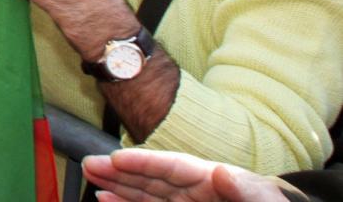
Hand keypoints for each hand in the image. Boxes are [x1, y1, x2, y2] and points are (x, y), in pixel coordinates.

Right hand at [83, 149, 288, 201]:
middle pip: (150, 178)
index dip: (143, 161)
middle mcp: (193, 192)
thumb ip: (246, 188)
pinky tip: (107, 200)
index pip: (171, 166)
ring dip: (116, 187)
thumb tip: (220, 173)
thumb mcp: (266, 199)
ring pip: (144, 194)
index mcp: (211, 180)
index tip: (117, 158)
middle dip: (119, 171)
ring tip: (91, 177)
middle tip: (90, 164)